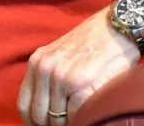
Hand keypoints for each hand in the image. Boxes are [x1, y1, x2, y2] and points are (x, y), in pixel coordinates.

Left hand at [17, 0, 143, 124]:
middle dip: (53, 123)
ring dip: (69, 121)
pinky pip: (76, 116)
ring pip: (57, 119)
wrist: (118, 28)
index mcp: (37, 62)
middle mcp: (45, 69)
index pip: (24, 105)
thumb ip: (48, 79)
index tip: (44, 125)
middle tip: (68, 121)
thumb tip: (45, 110)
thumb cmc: (93, 44)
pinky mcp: (82, 84)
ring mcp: (62, 77)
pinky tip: (91, 110)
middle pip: (39, 115)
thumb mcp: (60, 55)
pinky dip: (82, 117)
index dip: (34, 121)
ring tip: (81, 114)